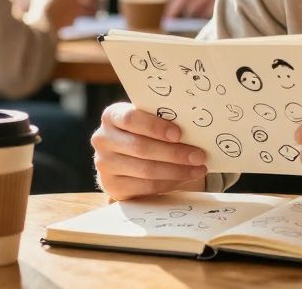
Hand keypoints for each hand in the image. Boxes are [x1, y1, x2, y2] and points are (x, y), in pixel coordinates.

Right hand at [92, 103, 207, 200]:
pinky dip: (169, 183)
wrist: (126, 159)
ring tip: (198, 168)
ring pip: (146, 169)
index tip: (179, 134)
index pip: (131, 119)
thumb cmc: (144, 133)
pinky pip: (145, 186)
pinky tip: (185, 177)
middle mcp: (103, 139)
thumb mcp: (148, 122)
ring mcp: (104, 164)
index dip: (155, 126)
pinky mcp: (112, 186)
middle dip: (174, 153)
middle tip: (199, 156)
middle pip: (141, 147)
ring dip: (176, 170)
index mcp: (112, 116)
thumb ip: (162, 120)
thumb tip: (195, 127)